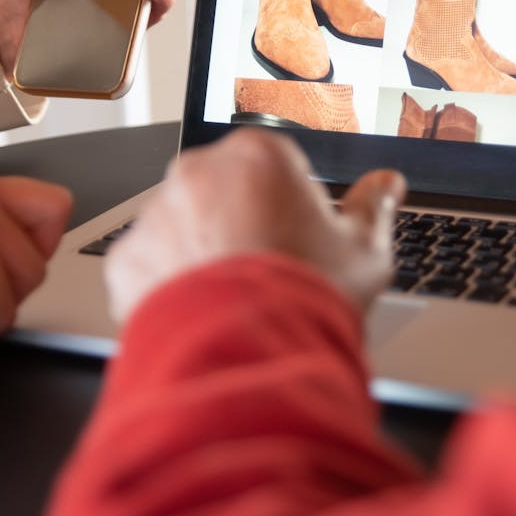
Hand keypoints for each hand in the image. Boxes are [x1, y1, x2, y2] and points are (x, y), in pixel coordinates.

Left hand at [105, 129, 405, 323]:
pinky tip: (202, 313)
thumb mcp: (364, 251)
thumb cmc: (307, 300)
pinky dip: (168, 287)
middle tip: (268, 273)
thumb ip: (374, 207)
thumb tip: (388, 184)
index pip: (275, 165)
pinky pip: (149, 265)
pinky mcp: (127, 258)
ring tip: (234, 301)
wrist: (247, 360)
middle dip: (241, 223)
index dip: (292, 206)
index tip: (299, 239)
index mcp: (258, 155)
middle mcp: (199, 173)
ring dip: (202, 253)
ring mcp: (157, 214)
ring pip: (182, 226)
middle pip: (224, 191)